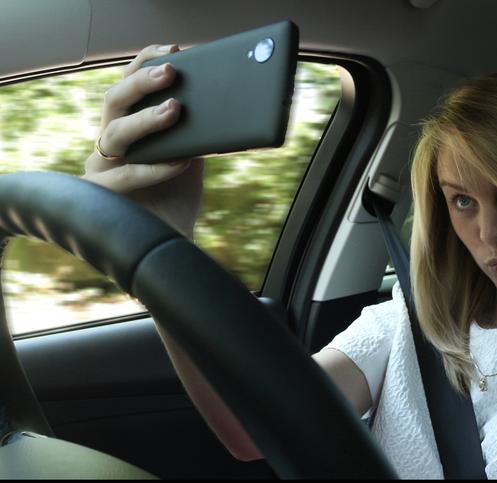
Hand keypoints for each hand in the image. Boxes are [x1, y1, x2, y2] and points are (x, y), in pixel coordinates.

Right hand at [83, 44, 203, 238]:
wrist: (172, 240)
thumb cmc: (179, 195)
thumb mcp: (190, 155)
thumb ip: (194, 133)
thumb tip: (217, 103)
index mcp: (126, 127)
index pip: (127, 85)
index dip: (144, 64)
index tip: (172, 50)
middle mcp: (109, 144)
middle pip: (113, 102)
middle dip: (142, 82)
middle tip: (172, 72)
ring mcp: (101, 168)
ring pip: (114, 134)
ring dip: (146, 120)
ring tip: (175, 110)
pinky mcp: (102, 195)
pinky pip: (126, 175)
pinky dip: (154, 166)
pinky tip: (181, 161)